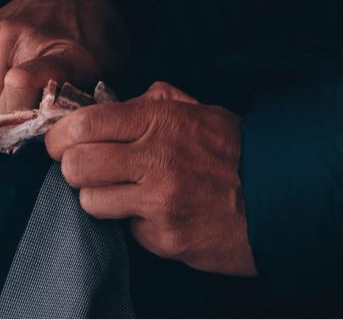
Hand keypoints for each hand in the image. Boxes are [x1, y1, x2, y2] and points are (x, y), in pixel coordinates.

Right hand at [0, 0, 127, 116]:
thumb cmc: (94, 37)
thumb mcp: (109, 71)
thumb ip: (87, 105)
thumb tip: (65, 140)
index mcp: (61, 52)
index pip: (29, 78)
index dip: (23, 98)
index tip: (24, 105)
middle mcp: (21, 39)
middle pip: (5, 108)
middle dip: (22, 121)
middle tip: (43, 114)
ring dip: (10, 103)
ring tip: (34, 87)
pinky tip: (21, 71)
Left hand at [45, 82, 255, 277]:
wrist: (282, 199)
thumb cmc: (238, 152)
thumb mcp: (200, 111)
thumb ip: (154, 102)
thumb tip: (111, 104)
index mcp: (160, 121)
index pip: (84, 124)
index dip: (61, 134)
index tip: (59, 140)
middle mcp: (155, 160)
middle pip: (76, 165)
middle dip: (71, 166)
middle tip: (82, 166)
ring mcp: (158, 204)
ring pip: (90, 202)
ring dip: (98, 196)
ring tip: (119, 191)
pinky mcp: (165, 239)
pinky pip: (126, 229)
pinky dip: (132, 222)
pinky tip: (155, 213)